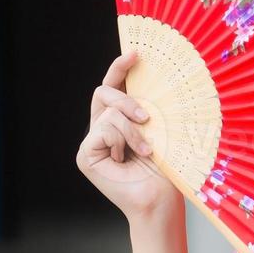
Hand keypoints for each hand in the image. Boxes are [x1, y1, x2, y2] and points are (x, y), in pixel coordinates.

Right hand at [75, 49, 179, 220]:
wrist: (160, 199)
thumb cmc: (168, 169)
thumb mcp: (161, 130)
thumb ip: (150, 108)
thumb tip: (155, 77)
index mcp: (121, 120)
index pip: (114, 86)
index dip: (120, 67)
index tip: (136, 53)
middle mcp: (103, 129)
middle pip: (103, 92)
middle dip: (126, 99)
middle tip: (146, 117)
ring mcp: (92, 142)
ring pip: (108, 114)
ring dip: (133, 131)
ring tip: (146, 151)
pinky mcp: (85, 155)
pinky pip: (102, 131)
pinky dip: (121, 142)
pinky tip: (128, 159)